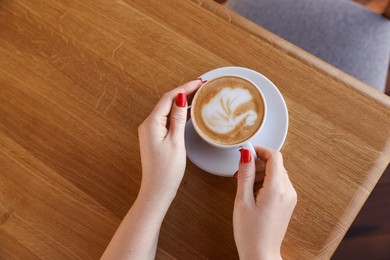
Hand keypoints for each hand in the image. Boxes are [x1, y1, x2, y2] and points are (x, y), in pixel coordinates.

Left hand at [138, 80, 201, 200]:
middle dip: (184, 92)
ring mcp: (150, 131)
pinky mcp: (154, 137)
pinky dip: (178, 113)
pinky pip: (167, 119)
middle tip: (202, 86)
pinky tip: (189, 112)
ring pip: (167, 110)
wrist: (157, 190)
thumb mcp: (176, 142)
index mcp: (152, 123)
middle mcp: (148, 124)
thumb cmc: (167, 170)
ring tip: (198, 95)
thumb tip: (181, 98)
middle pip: (167, 101)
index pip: (169, 98)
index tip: (199, 82)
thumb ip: (178, 119)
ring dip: (182, 101)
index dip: (184, 88)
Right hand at [233, 147, 296, 259]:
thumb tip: (246, 154)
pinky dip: (265, 183)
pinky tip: (252, 193)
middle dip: (257, 164)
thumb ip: (245, 174)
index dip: (260, 150)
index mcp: (277, 189)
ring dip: (260, 173)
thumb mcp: (242, 200)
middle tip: (241, 172)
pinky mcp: (287, 203)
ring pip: (276, 174)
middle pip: (276, 164)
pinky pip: (278, 184)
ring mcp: (289, 198)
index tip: (247, 152)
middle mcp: (288, 191)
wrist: (261, 254)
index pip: (275, 156)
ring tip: (244, 185)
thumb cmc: (250, 232)